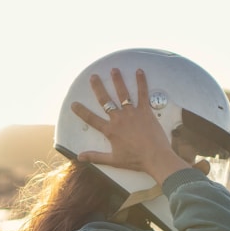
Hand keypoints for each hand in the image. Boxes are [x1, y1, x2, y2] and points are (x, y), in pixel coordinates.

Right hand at [70, 68, 188, 183]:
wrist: (155, 157)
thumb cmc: (135, 160)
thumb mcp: (113, 160)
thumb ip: (95, 157)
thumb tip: (79, 157)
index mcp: (110, 130)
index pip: (91, 119)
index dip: (81, 111)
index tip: (74, 104)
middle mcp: (119, 118)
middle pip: (105, 100)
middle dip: (98, 87)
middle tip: (93, 77)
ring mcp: (132, 113)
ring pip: (123, 93)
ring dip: (118, 81)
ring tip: (114, 70)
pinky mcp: (145, 111)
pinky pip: (142, 94)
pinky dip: (141, 82)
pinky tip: (139, 71)